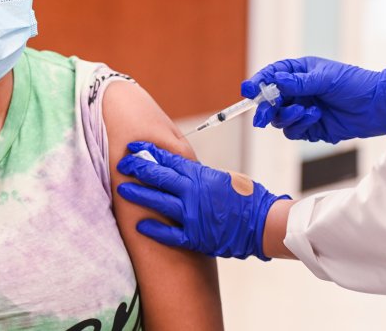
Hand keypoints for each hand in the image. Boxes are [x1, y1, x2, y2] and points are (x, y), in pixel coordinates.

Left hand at [116, 142, 289, 260]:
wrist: (264, 223)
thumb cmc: (246, 198)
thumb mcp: (222, 178)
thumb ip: (198, 175)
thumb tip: (177, 169)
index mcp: (201, 176)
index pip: (169, 160)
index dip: (148, 152)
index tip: (133, 147)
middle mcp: (194, 193)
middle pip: (159, 177)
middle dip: (138, 168)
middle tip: (122, 164)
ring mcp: (194, 215)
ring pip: (159, 202)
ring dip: (139, 195)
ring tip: (122, 190)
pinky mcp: (196, 237)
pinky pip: (170, 234)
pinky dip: (154, 230)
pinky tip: (139, 226)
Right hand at [242, 57, 385, 143]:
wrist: (380, 106)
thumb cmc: (356, 84)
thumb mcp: (326, 78)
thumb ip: (299, 82)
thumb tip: (276, 81)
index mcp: (299, 73)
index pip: (271, 76)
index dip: (257, 83)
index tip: (248, 90)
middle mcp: (297, 92)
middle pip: (269, 101)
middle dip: (264, 108)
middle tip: (262, 116)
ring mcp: (302, 110)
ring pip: (279, 118)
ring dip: (287, 116)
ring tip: (305, 111)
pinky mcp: (310, 128)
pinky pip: (293, 131)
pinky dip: (300, 125)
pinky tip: (315, 117)